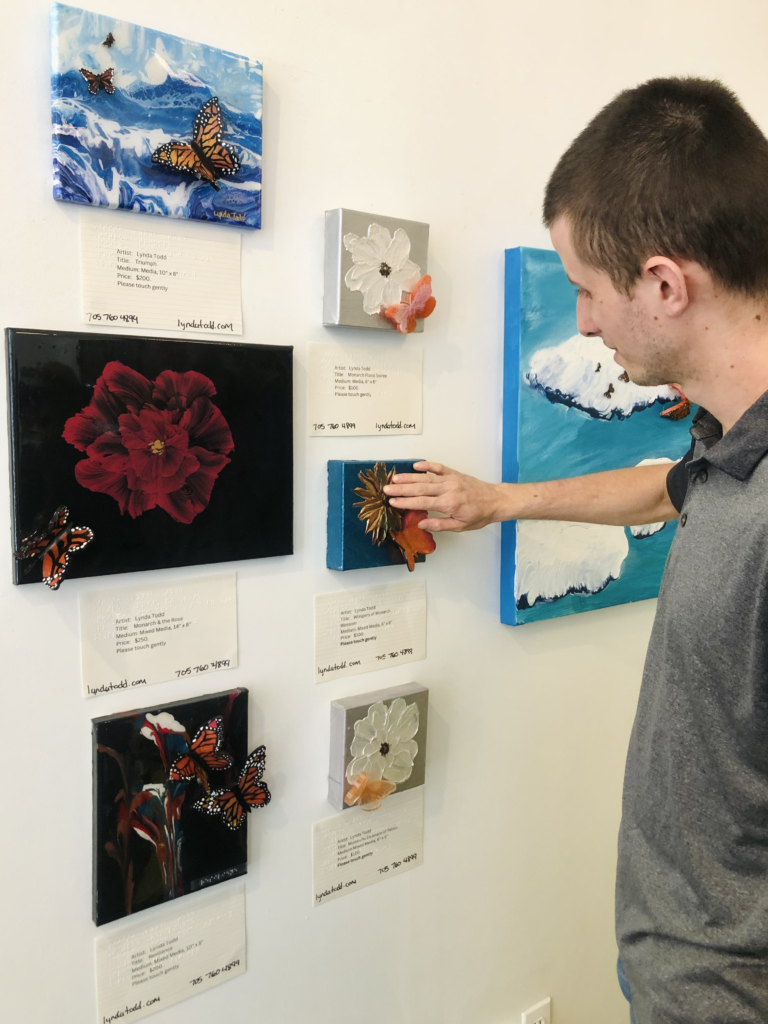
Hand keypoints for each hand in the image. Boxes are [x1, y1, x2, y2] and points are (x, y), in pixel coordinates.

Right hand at [383, 461, 501, 532]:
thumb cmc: (479, 515)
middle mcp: (448, 489)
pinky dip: (426, 465)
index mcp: (449, 504)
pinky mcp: (454, 473)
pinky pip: (438, 467)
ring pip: (426, 477)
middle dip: (401, 488)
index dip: (405, 502)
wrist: (495, 500)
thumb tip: (421, 525)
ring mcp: (451, 479)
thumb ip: (439, 525)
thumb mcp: (460, 526)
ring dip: (409, 477)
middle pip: (420, 488)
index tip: (392, 501)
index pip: (422, 502)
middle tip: (386, 489)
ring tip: (394, 478)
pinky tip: (415, 465)